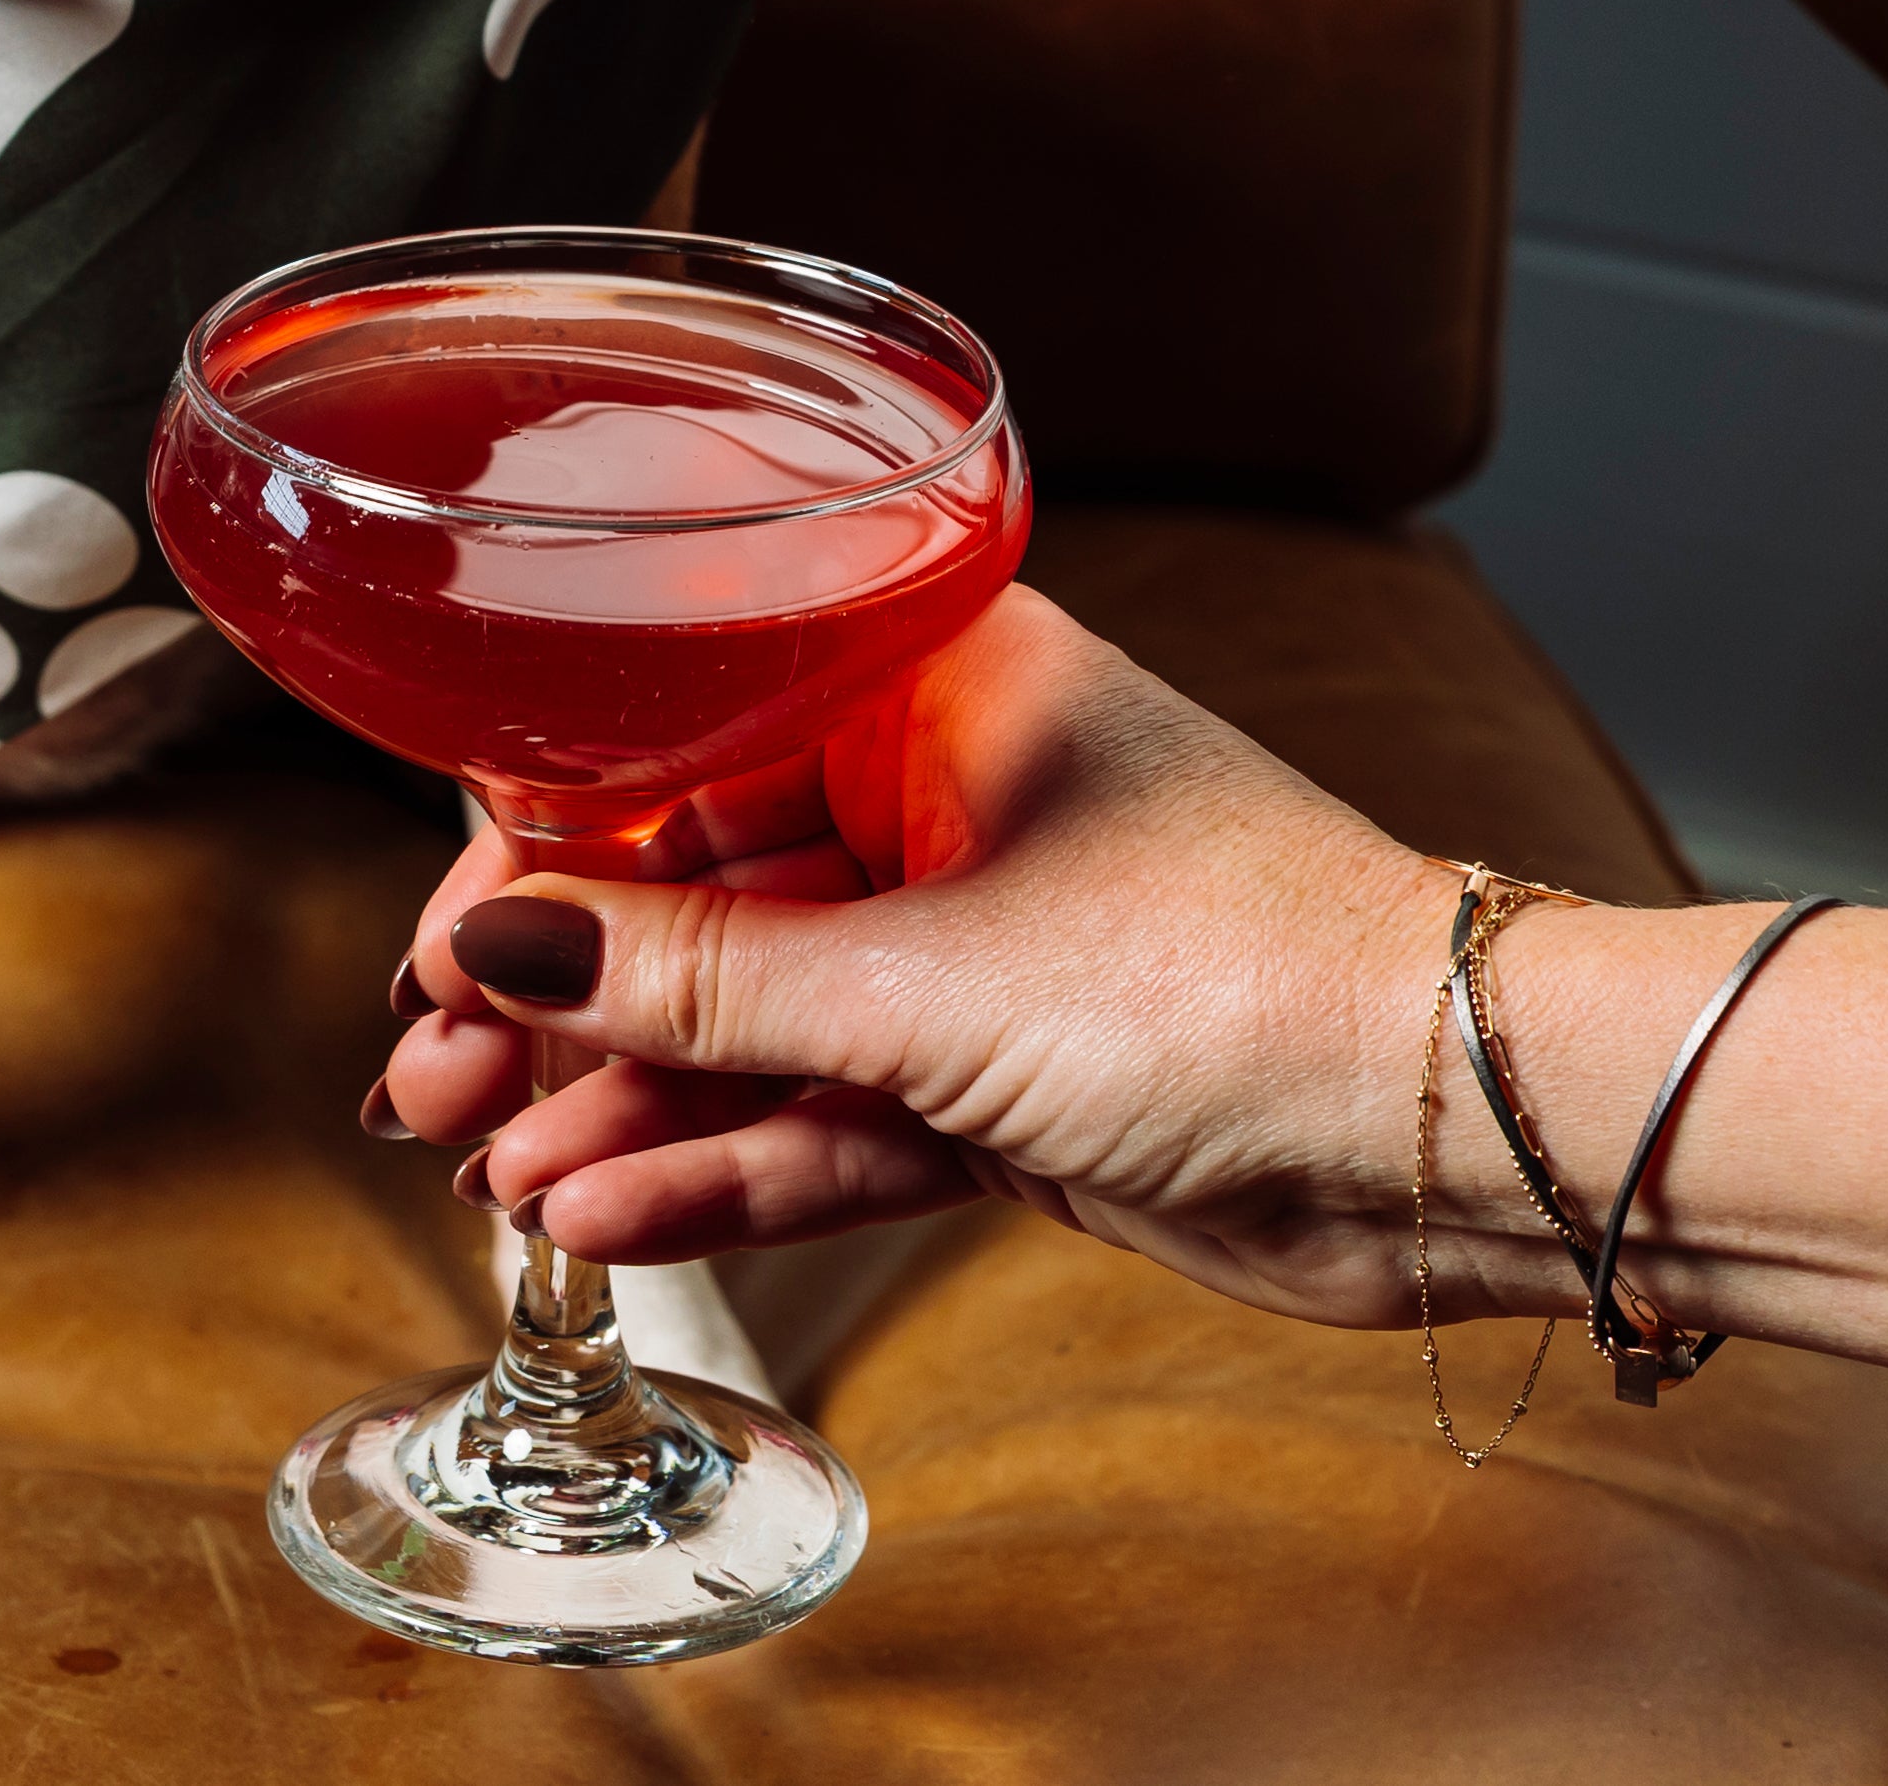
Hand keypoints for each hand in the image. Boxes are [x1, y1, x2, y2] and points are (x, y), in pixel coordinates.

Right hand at [379, 587, 1469, 1329]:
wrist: (1455, 1136)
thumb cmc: (1241, 978)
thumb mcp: (924, 978)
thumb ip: (697, 979)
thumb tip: (496, 942)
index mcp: (925, 684)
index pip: (674, 752)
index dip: (542, 854)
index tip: (443, 944)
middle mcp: (936, 798)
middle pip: (692, 896)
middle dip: (558, 999)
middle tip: (432, 1076)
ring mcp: (969, 946)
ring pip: (747, 1020)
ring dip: (622, 1099)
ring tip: (493, 1170)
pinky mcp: (1001, 1080)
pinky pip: (824, 1112)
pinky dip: (721, 1162)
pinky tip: (603, 1203)